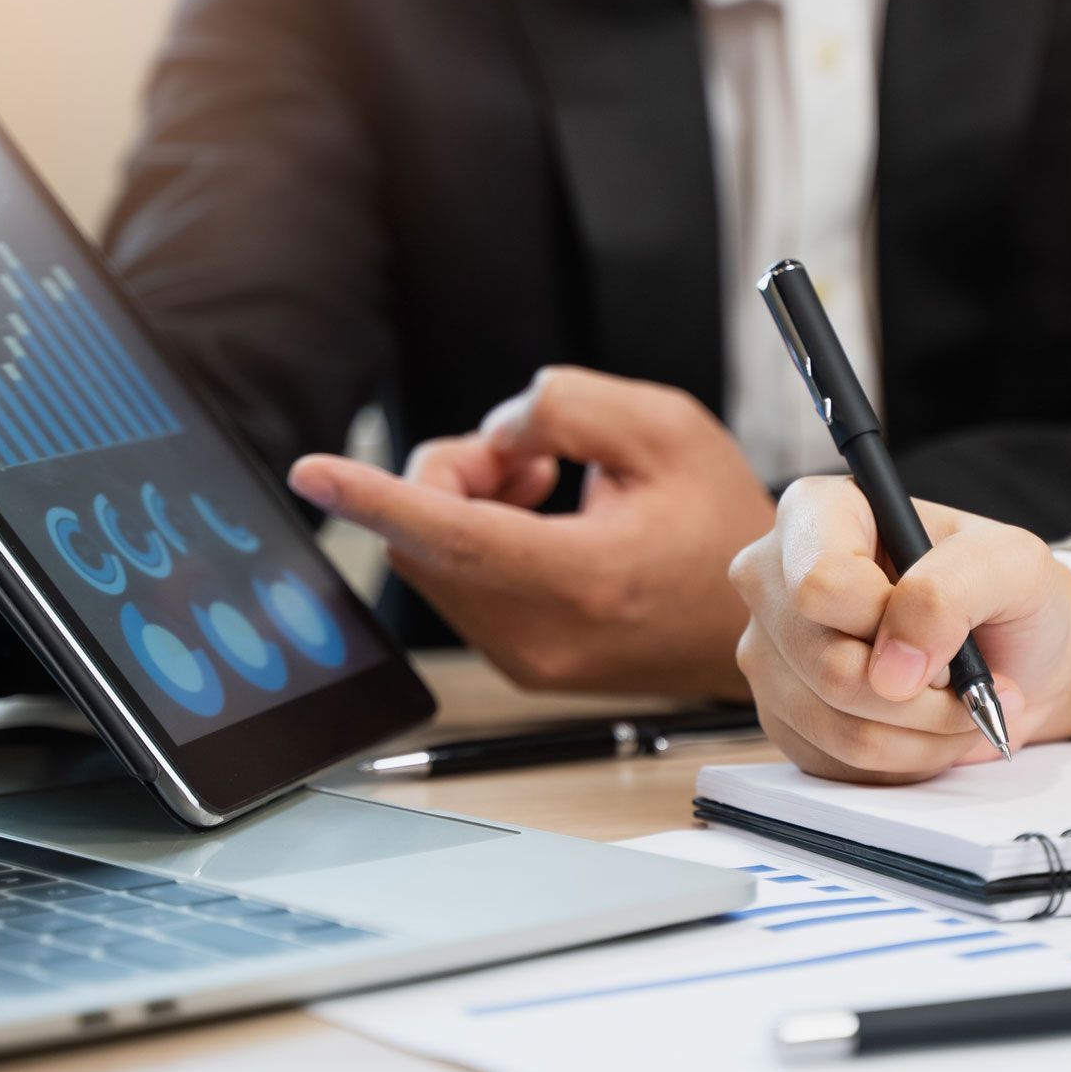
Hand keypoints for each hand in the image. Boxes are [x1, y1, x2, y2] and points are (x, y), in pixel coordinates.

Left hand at [289, 366, 774, 697]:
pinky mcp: (523, 665)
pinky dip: (475, 538)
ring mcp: (529, 660)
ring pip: (433, 562)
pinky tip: (539, 517)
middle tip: (528, 453)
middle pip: (427, 538)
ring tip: (545, 481)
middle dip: (453, 474)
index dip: (377, 495)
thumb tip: (498, 432)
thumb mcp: (665, 427)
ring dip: (464, 504)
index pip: (453, 533)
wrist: (757, 623)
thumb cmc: (721, 523)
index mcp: (584, 578)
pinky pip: (457, 587)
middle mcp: (544, 634)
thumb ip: (569, 406)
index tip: (313, 473)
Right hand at [728, 476, 1070, 783]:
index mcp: (818, 513)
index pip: (820, 583)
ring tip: (962, 707)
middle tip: (970, 677)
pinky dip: (904, 758)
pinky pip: (837, 761)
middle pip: (828, 664)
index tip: (944, 633)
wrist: (1012, 654)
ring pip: (836, 724)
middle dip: (921, 692)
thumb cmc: (1006, 595)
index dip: (886, 622)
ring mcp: (770, 652)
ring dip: (922, 732)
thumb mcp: (1012, 564)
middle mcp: (774, 579)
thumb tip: (893, 669)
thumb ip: (951, 592)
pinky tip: (927, 728)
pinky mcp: (783, 716)